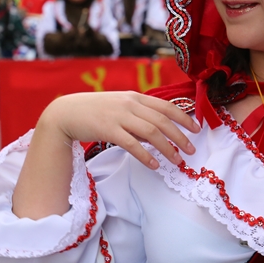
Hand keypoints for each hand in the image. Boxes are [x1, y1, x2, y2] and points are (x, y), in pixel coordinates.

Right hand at [41, 91, 199, 169]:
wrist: (66, 112)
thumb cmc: (95, 111)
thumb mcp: (120, 106)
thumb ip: (139, 116)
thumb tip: (158, 133)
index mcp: (136, 97)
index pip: (166, 106)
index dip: (184, 118)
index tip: (197, 129)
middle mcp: (130, 104)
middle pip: (162, 121)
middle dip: (180, 136)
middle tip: (191, 150)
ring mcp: (119, 116)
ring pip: (151, 133)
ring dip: (167, 148)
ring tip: (177, 161)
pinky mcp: (108, 129)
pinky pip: (132, 144)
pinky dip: (146, 155)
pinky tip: (154, 165)